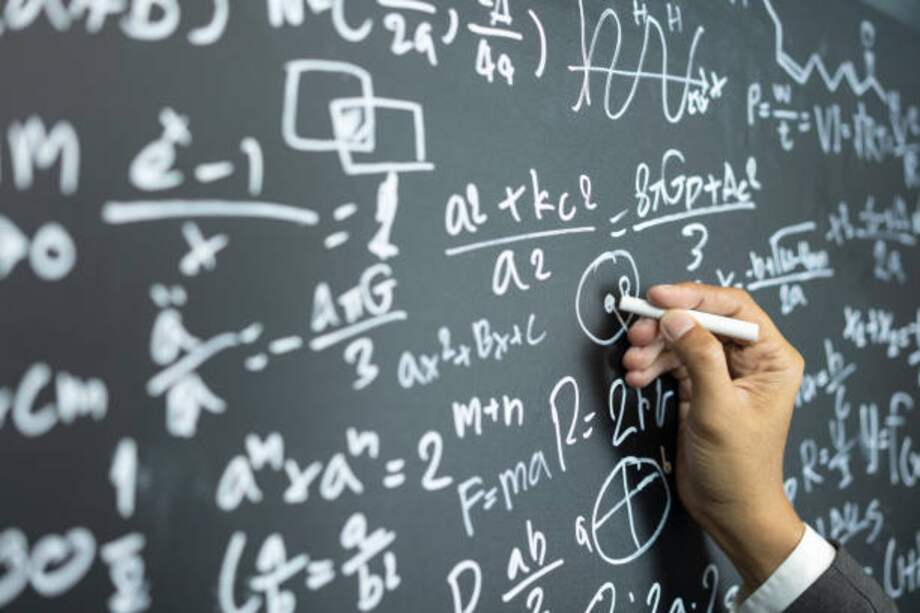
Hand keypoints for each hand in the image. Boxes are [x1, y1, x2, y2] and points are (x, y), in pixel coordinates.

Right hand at [622, 283, 805, 591]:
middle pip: (703, 320)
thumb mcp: (718, 409)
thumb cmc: (738, 467)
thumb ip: (699, 358)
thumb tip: (676, 317)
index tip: (658, 298)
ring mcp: (724, 373)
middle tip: (635, 334)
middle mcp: (751, 360)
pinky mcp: (701, 387)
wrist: (730, 511)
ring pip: (683, 339)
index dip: (694, 297)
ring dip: (653, 348)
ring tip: (632, 364)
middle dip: (666, 325)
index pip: (733, 309)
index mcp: (772, 358)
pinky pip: (673, 362)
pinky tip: (636, 377)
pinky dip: (652, 365)